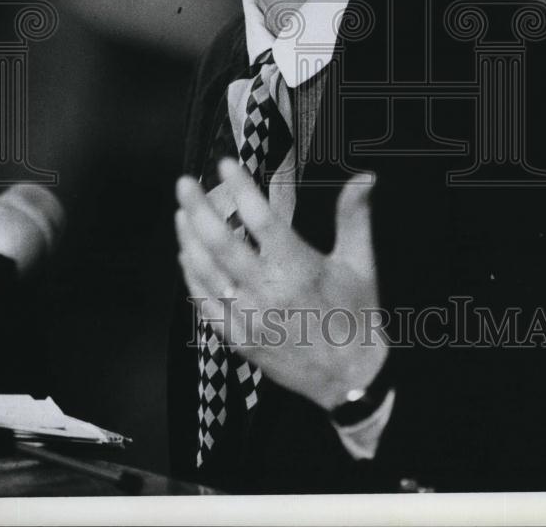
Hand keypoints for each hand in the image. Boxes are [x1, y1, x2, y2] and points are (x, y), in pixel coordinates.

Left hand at [175, 158, 387, 411]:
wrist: (352, 380)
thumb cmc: (357, 315)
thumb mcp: (360, 262)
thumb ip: (355, 215)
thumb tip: (364, 176)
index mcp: (298, 268)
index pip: (261, 218)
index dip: (241, 188)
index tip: (226, 164)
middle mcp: (267, 291)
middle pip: (220, 243)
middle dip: (198, 209)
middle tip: (185, 184)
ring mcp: (248, 318)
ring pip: (206, 272)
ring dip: (189, 239)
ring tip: (181, 213)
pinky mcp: (238, 339)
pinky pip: (205, 304)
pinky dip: (192, 277)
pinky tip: (187, 256)